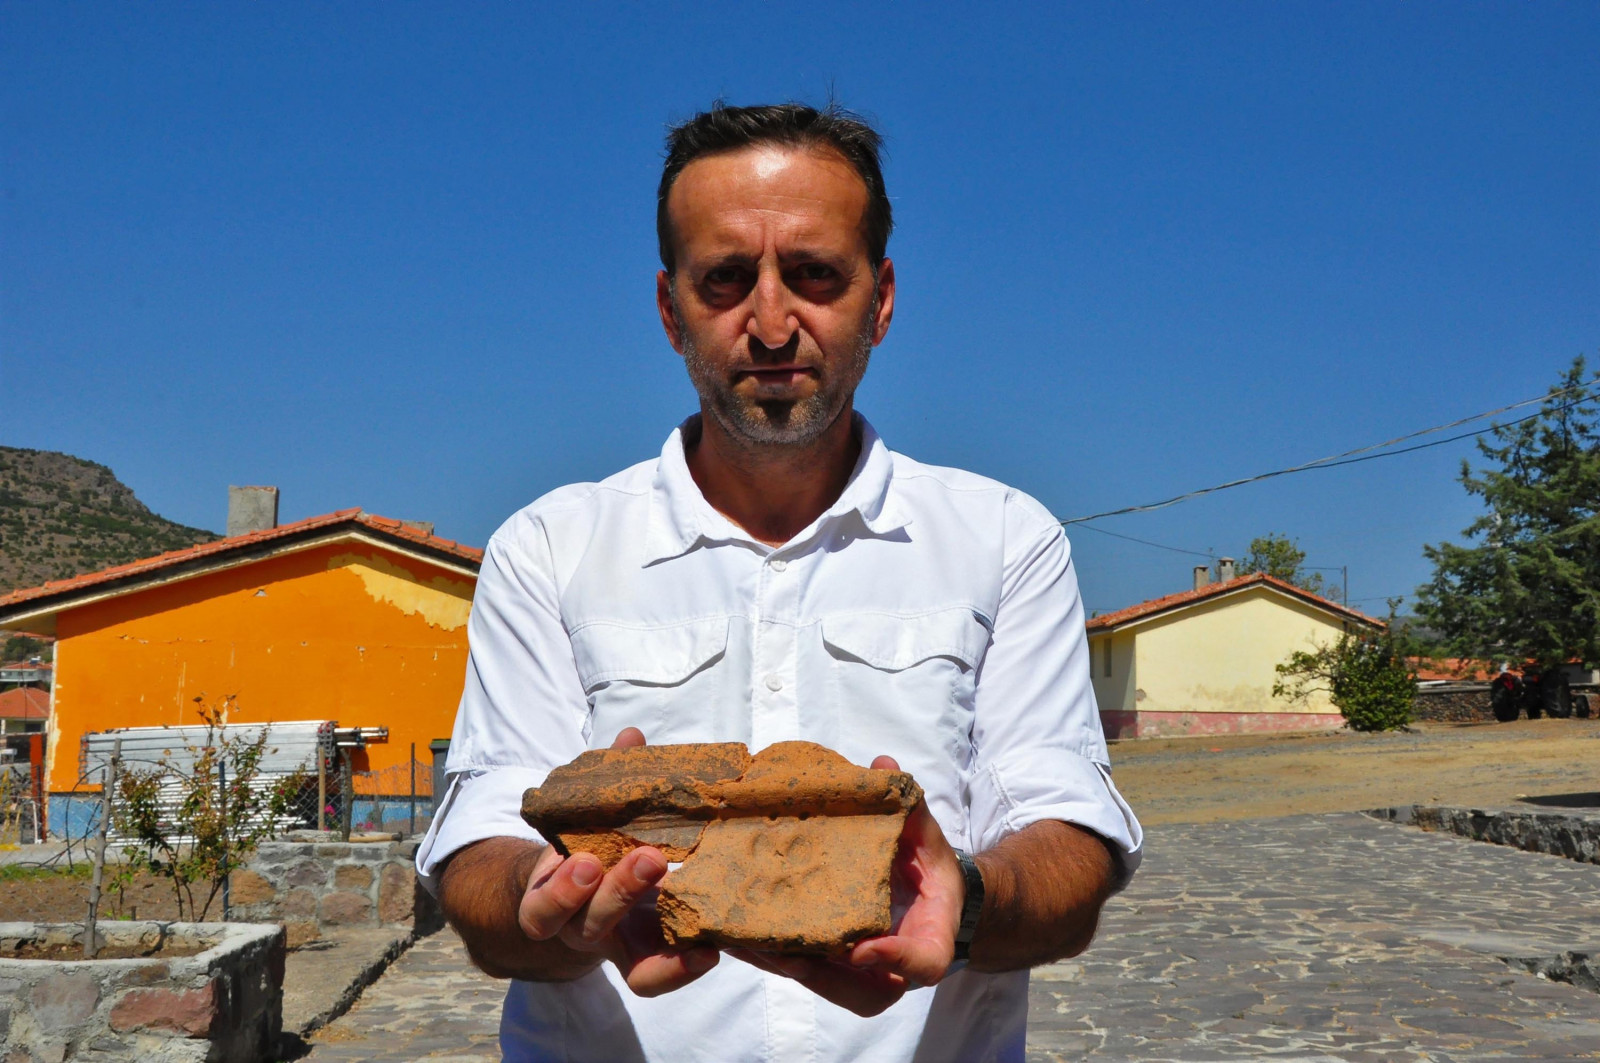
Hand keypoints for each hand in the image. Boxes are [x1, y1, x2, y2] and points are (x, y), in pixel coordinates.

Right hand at [517, 727, 719, 995]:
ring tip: (695, 906)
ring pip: (629, 962)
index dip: (563, 890)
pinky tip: (710, 949)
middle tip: (650, 858)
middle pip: (590, 925)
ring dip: (663, 937)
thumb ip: (607, 782)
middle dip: (619, 892)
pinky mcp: (651, 961)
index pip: (544, 905)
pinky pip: (659, 977)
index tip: (586, 859)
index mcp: (555, 897)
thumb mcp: (589, 820)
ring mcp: (620, 952)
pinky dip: (682, 969)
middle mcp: (582, 931)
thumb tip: (632, 736)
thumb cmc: (589, 851)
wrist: (583, 906)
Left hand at [730, 754, 965, 1016]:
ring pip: (830, 987)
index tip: (862, 948)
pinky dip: (774, 958)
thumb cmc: (928, 867)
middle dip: (824, 976)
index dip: (896, 960)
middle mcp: (898, 967)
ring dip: (788, 969)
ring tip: (747, 944)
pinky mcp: (837, 969)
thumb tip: (883, 766)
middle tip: (788, 956)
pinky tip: (736, 938)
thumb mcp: (927, 837)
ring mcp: (866, 975)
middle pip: (867, 994)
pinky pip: (809, 972)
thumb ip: (909, 807)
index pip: (924, 963)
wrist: (928, 896)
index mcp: (930, 937)